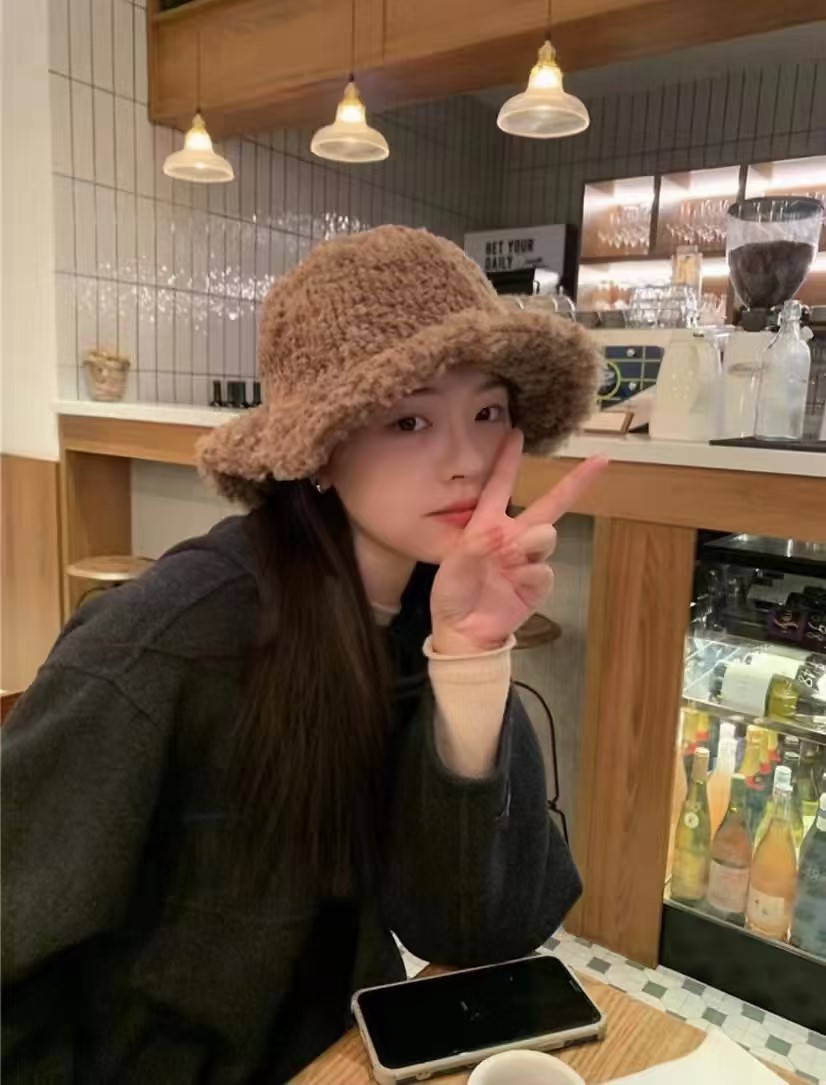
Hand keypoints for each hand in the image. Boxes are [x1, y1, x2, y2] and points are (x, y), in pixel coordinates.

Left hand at [430, 430, 608, 654]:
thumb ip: (478, 545)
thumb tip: (510, 534)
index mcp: (488, 525)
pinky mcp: (537, 584)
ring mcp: (527, 561)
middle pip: (551, 504)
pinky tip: (515, 583)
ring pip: (547, 537)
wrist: (464, 633)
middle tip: (600, 461)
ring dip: (533, 542)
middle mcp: (512, 538)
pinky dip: (531, 575)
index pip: (500, 486)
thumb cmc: (453, 595)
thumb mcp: (454, 564)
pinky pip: (544, 571)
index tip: (517, 433)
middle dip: (575, 482)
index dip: (508, 460)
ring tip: (513, 556)